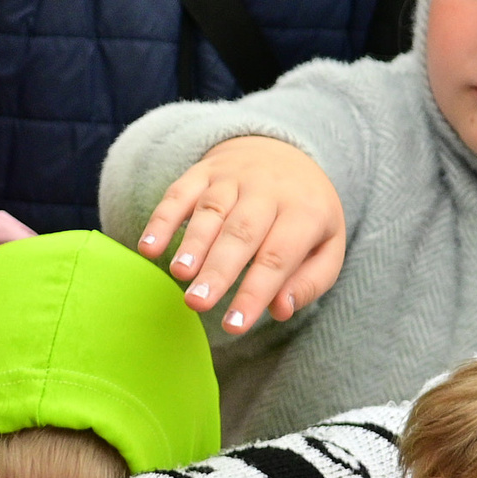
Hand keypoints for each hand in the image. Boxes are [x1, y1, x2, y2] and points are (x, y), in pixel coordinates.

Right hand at [135, 137, 345, 334]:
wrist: (283, 151)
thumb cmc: (304, 214)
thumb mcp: (327, 245)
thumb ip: (309, 281)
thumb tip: (279, 310)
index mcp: (306, 211)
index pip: (278, 257)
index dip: (255, 292)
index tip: (234, 325)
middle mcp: (269, 190)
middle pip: (241, 233)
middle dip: (218, 270)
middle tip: (198, 303)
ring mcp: (233, 177)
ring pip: (211, 211)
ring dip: (192, 242)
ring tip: (179, 273)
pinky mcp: (203, 171)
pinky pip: (179, 192)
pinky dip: (162, 219)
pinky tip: (148, 247)